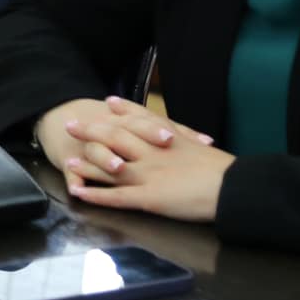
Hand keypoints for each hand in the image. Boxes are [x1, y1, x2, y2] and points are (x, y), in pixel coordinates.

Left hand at [59, 98, 234, 222]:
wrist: (233, 187)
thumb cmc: (223, 171)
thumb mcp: (203, 148)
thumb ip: (189, 140)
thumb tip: (184, 138)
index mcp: (169, 139)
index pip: (141, 118)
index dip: (123, 110)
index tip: (108, 102)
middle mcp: (153, 151)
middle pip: (116, 136)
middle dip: (92, 130)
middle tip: (72, 123)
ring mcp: (148, 173)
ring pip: (109, 165)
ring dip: (87, 163)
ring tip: (66, 160)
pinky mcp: (148, 197)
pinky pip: (116, 196)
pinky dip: (96, 195)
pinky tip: (80, 194)